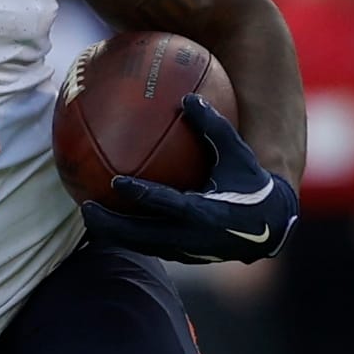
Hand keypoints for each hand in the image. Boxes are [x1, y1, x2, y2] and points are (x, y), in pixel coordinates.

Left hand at [81, 93, 298, 263]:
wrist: (268, 228)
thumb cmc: (250, 184)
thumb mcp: (237, 153)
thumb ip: (213, 126)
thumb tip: (188, 97)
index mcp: (207, 213)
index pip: (169, 205)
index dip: (143, 194)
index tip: (117, 182)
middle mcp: (193, 238)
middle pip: (144, 237)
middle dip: (112, 226)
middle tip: (85, 206)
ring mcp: (186, 252)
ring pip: (142, 246)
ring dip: (113, 234)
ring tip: (88, 215)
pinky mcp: (182, 256)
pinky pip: (148, 246)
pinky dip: (126, 236)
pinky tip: (106, 220)